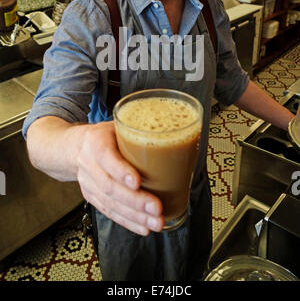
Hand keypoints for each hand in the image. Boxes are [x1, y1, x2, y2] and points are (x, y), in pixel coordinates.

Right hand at [76, 121, 164, 235]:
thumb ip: (137, 131)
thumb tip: (172, 137)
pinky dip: (127, 221)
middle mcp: (88, 162)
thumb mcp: (118, 125)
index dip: (121, 171)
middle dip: (135, 200)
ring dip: (135, 216)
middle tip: (157, 207)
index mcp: (95, 141)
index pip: (106, 157)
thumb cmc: (107, 134)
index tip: (137, 181)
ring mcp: (87, 182)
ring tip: (156, 222)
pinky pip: (109, 212)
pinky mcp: (91, 196)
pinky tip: (143, 227)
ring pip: (110, 203)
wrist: (77, 146)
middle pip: (109, 186)